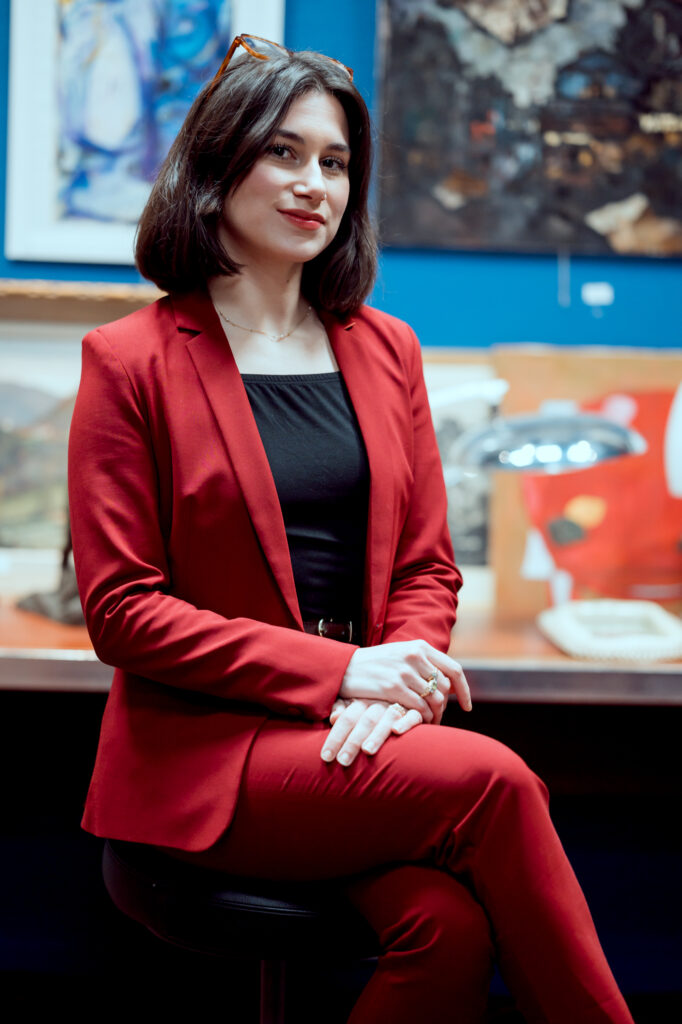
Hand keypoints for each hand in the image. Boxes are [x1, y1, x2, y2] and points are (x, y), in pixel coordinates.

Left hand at [321, 698, 422, 766]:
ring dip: (377, 734)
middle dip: (353, 742)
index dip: (335, 737)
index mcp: (363, 700)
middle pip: (364, 721)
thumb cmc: (374, 703)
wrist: (405, 686)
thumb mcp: (356, 702)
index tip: (326, 757)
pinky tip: (397, 731)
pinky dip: (406, 722)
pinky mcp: (417, 710)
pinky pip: (413, 715)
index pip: (346, 718)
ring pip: (387, 718)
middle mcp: (380, 702)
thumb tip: (333, 718)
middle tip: (342, 761)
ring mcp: (399, 705)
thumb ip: (343, 708)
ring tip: (366, 750)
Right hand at [339, 640, 471, 720]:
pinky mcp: (393, 687)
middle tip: (438, 717)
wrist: (344, 668)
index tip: (467, 706)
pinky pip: (419, 707)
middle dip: (445, 706)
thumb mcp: (401, 654)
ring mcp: (404, 671)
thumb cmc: (374, 664)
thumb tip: (446, 683)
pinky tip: (418, 723)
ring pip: (435, 699)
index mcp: (419, 647)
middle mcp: (415, 656)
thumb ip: (423, 663)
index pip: (454, 669)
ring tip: (429, 723)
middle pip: (445, 687)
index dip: (464, 690)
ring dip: (435, 715)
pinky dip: (423, 718)